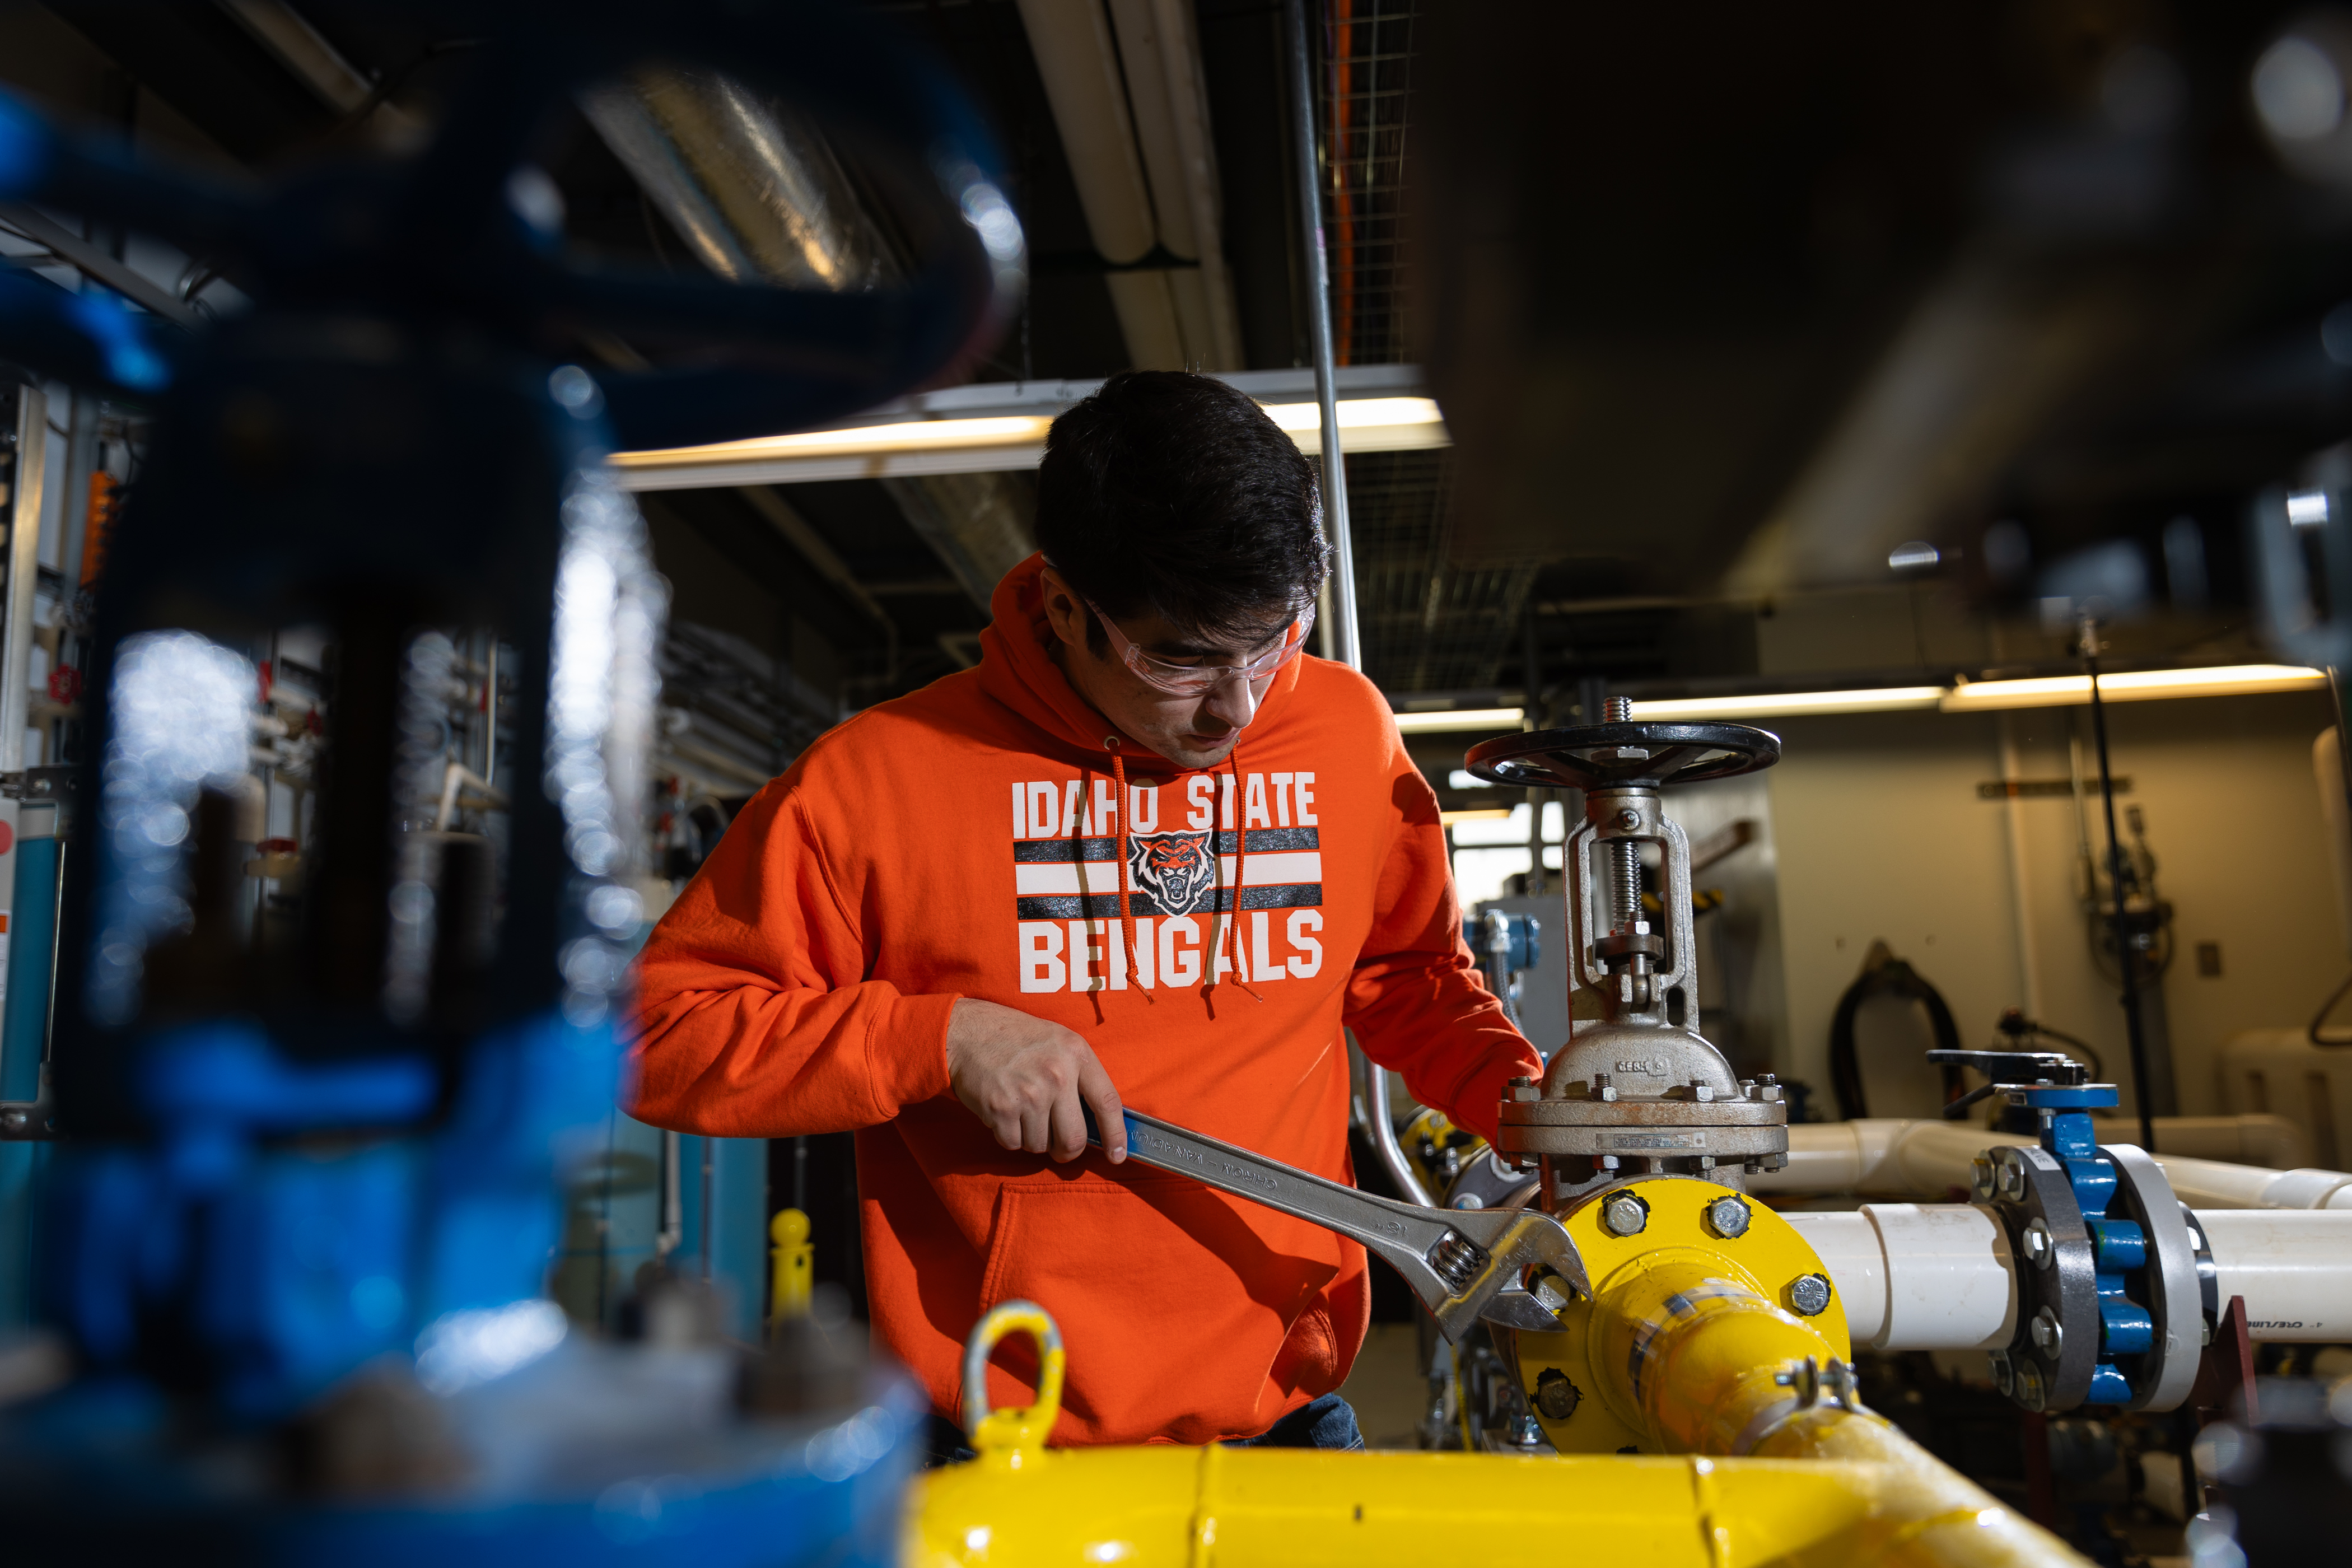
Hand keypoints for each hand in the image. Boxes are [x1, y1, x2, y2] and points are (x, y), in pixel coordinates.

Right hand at [944, 998, 1125, 1162]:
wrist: (967, 1032)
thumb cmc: (1016, 1038)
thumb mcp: (1059, 1041)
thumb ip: (1081, 1075)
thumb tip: (1099, 1124)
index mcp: (1077, 1053)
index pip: (1107, 1103)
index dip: (1116, 1135)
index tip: (1117, 1155)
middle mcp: (1057, 1074)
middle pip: (1074, 1139)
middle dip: (1067, 1151)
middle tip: (1058, 1147)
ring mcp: (1029, 1093)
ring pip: (1040, 1146)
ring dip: (1032, 1138)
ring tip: (1022, 1112)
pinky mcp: (1001, 1109)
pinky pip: (1014, 1144)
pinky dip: (1009, 1136)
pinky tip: (1004, 1112)